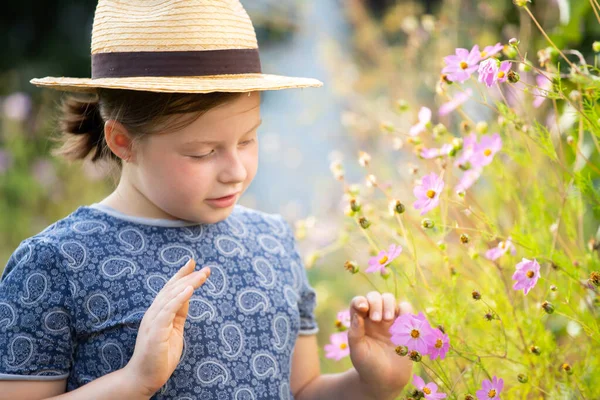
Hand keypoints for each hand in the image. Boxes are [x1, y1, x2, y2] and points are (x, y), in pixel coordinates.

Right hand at [123, 259, 210, 396]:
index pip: (170, 288)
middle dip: (189, 276)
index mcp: (158, 312)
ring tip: (202, 275)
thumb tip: (188, 296)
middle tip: (206, 268)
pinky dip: (179, 299)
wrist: (145, 377)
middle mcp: (154, 313)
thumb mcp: (175, 329)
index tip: (193, 262)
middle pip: (172, 289)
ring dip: (188, 284)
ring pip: (171, 296)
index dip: (181, 274)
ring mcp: (153, 321)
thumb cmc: (159, 355)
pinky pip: (168, 311)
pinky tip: (189, 290)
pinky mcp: (155, 331)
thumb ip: (179, 313)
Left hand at [347, 292, 412, 395]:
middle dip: (376, 303)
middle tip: (377, 320)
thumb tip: (358, 313)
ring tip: (388, 319)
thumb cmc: (368, 366)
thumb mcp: (357, 351)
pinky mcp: (404, 325)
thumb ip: (355, 332)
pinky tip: (401, 322)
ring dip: (389, 304)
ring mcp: (389, 320)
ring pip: (389, 299)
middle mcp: (374, 318)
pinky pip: (406, 309)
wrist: (386, 381)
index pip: (358, 302)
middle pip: (374, 297)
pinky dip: (405, 310)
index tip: (363, 309)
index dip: (360, 301)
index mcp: (360, 322)